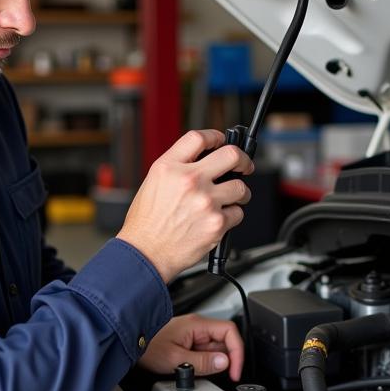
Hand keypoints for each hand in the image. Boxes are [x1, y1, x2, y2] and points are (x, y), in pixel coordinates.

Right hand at [117, 130, 252, 282]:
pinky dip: (232, 216)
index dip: (215, 136)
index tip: (221, 141)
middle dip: (243, 159)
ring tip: (232, 199)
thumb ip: (177, 168)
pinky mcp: (216, 223)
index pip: (199, 138)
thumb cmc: (145, 224)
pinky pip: (238, 213)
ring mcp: (205, 201)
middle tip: (244, 165)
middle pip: (231, 155)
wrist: (145, 253)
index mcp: (170, 167)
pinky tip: (219, 219)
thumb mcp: (152, 184)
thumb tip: (202, 161)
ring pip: (240, 187)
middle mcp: (189, 181)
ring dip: (240, 193)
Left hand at [138, 313, 244, 381]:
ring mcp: (192, 334)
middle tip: (217, 374)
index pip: (230, 332)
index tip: (235, 370)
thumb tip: (225, 363)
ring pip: (214, 348)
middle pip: (224, 341)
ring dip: (212, 362)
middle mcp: (197, 327)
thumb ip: (203, 362)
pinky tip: (191, 368)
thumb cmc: (146, 346)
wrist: (128, 343)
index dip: (237, 352)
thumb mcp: (176, 360)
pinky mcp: (187, 342)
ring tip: (195, 371)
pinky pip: (204, 352)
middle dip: (224, 359)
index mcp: (197, 325)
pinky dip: (203, 363)